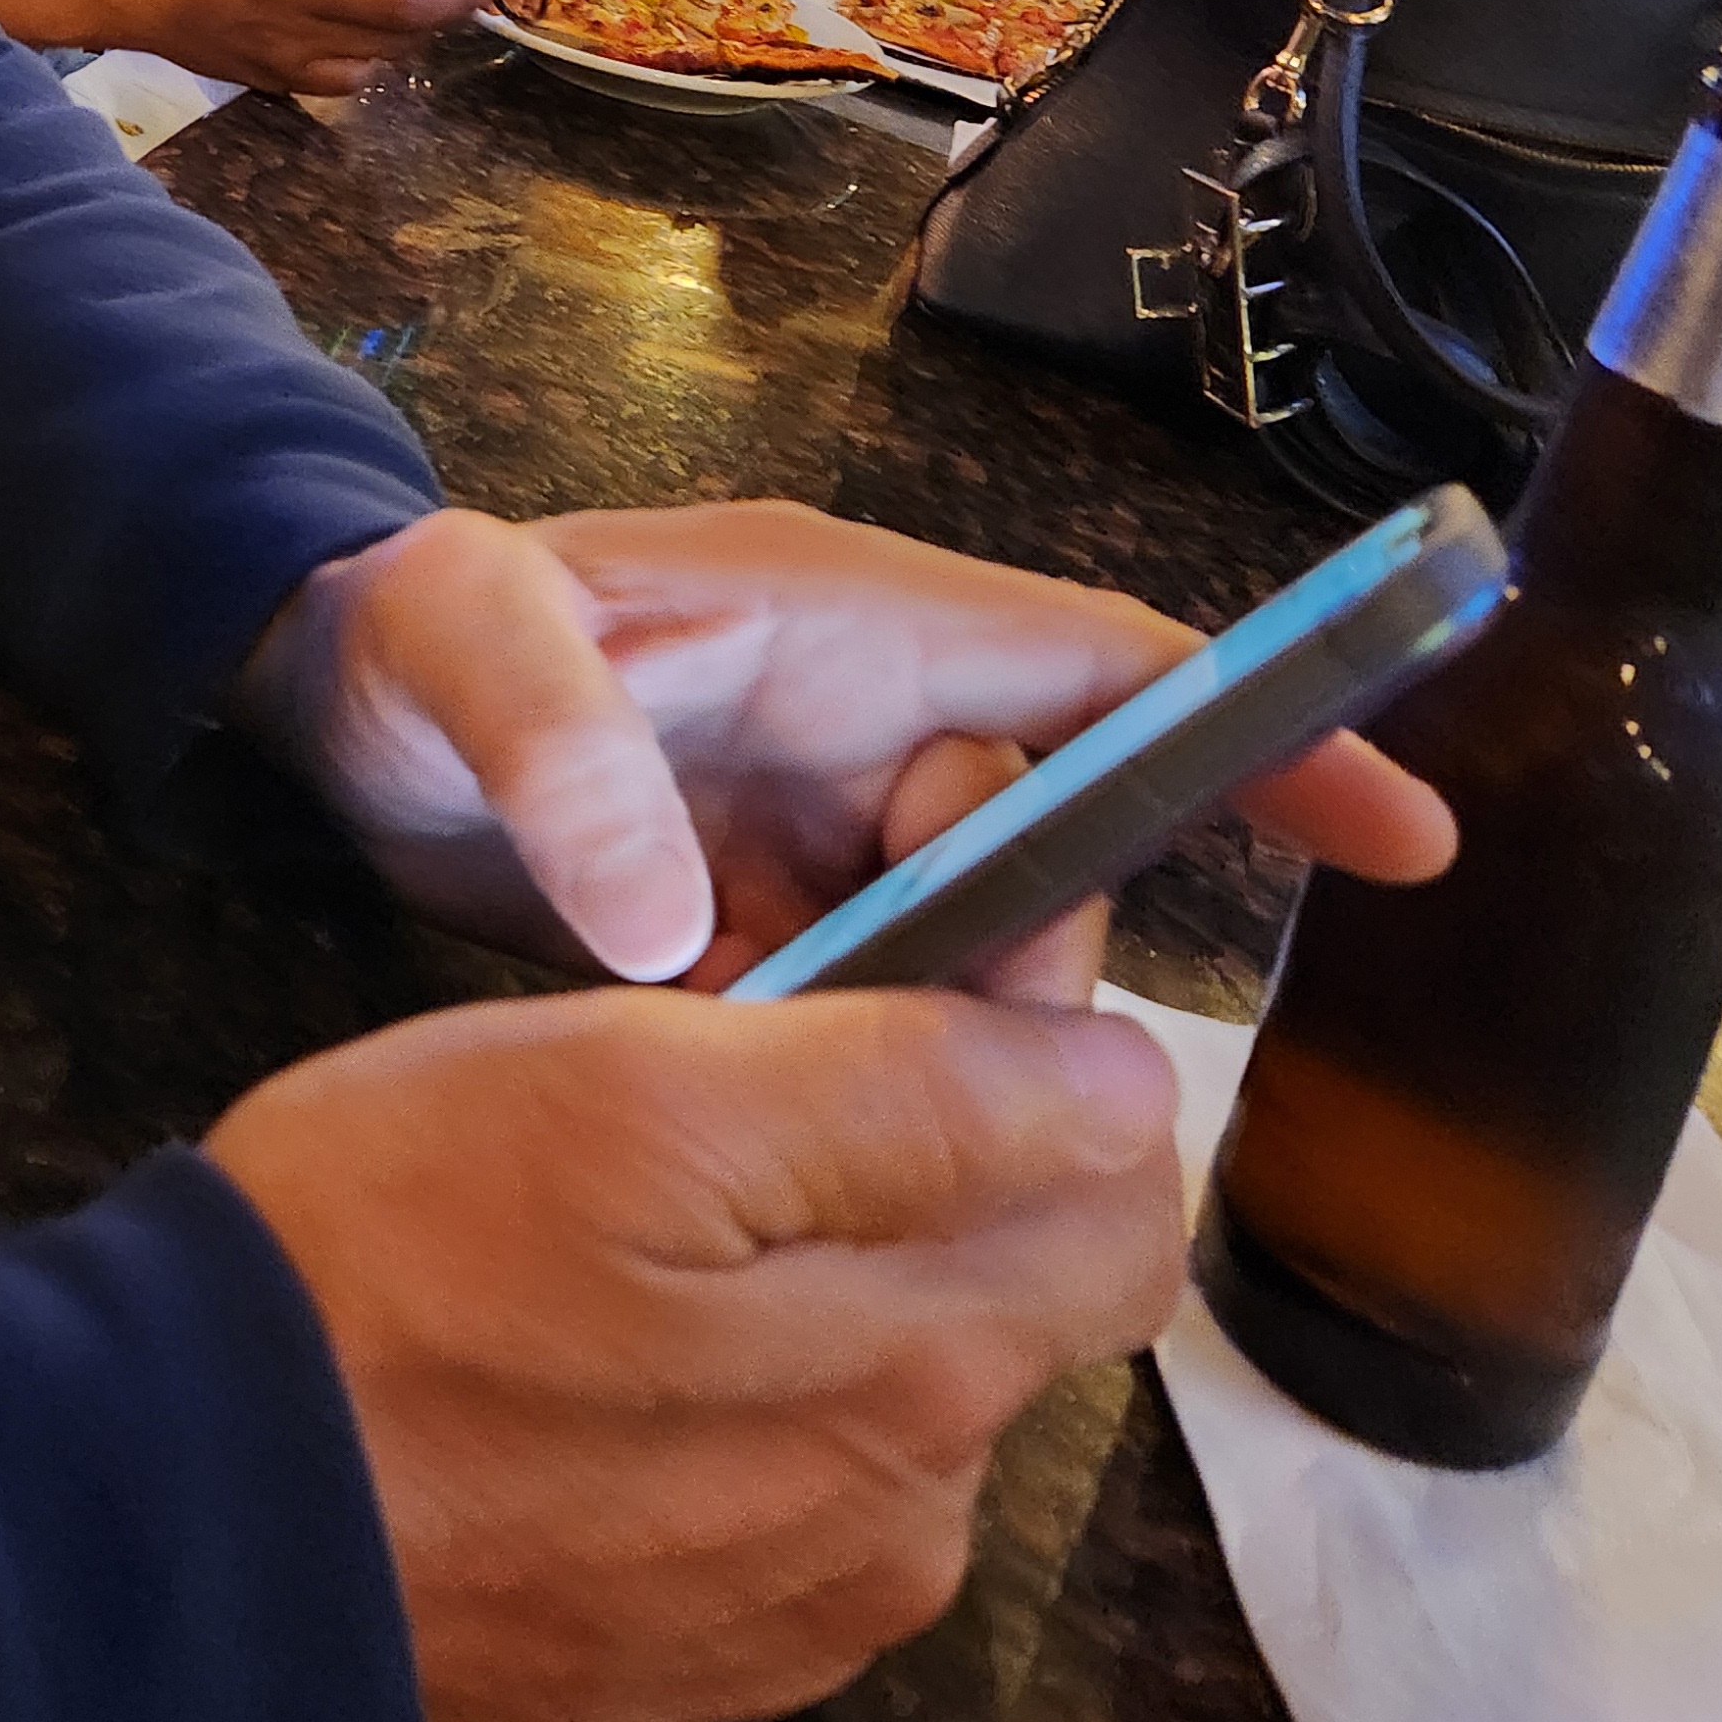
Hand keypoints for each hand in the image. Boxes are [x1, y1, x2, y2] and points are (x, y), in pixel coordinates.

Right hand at [206, 976, 1184, 1721]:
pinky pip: (808, 1465)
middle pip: (1034, 1260)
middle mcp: (915, 1497)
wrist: (184, 1531)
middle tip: (761, 1031)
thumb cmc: (389, 1261)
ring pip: (913, 1355)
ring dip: (842, 1250)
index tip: (909, 917)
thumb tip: (1123, 1077)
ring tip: (653, 1181)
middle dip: (949, 1128)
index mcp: (926, 1351)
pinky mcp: (712, 1641)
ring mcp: (813, 1588)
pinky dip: (757, 1369)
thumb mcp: (639, 1091)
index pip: (1122, 1153)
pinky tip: (614, 1322)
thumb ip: (918, 1090)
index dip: (1035, 1006)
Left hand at [233, 501, 1455, 983]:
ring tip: (777, 1036)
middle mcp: (876, 720)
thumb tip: (667, 929)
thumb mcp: (471, 653)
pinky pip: (873, 1009)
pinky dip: (848, 1065)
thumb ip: (566, 763)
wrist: (321, 697)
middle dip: (1018, 946)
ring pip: (975, 949)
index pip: (1118, 672)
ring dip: (921, 1024)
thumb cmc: (410, 630)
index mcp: (861, 623)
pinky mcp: (773, 923)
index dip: (1265, 741)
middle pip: (1057, 844)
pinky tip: (764, 1098)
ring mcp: (830, 826)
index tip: (1400, 840)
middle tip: (873, 1006)